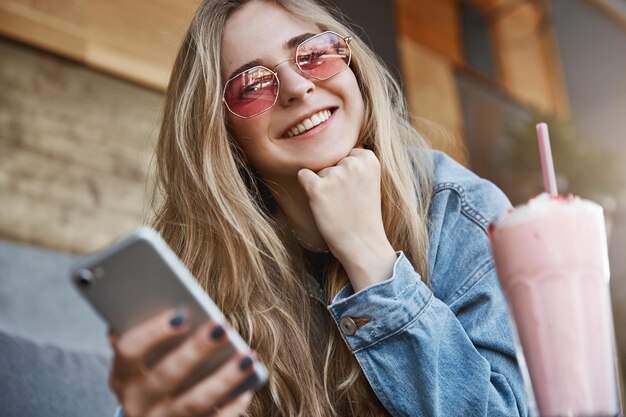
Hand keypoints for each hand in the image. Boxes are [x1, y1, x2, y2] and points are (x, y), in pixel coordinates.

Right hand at [108, 309, 254, 416]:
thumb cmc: (154, 371)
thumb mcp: (142, 357)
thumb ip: (148, 329)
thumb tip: (163, 297)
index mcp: (122, 375)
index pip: (129, 351)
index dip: (153, 332)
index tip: (182, 314)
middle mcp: (137, 403)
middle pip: (167, 375)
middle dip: (196, 349)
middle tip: (223, 325)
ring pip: (194, 402)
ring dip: (224, 378)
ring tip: (248, 356)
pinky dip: (234, 403)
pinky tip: (250, 382)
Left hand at [297, 148, 396, 290]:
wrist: (362, 243)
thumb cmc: (364, 214)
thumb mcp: (369, 182)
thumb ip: (358, 163)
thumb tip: (345, 145)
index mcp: (369, 158)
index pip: (347, 154)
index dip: (348, 173)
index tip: (357, 190)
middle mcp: (352, 163)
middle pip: (332, 161)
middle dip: (335, 178)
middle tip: (347, 200)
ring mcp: (334, 175)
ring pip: (319, 171)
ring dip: (324, 186)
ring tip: (338, 206)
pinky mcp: (317, 188)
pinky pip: (303, 175)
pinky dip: (307, 188)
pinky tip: (321, 202)